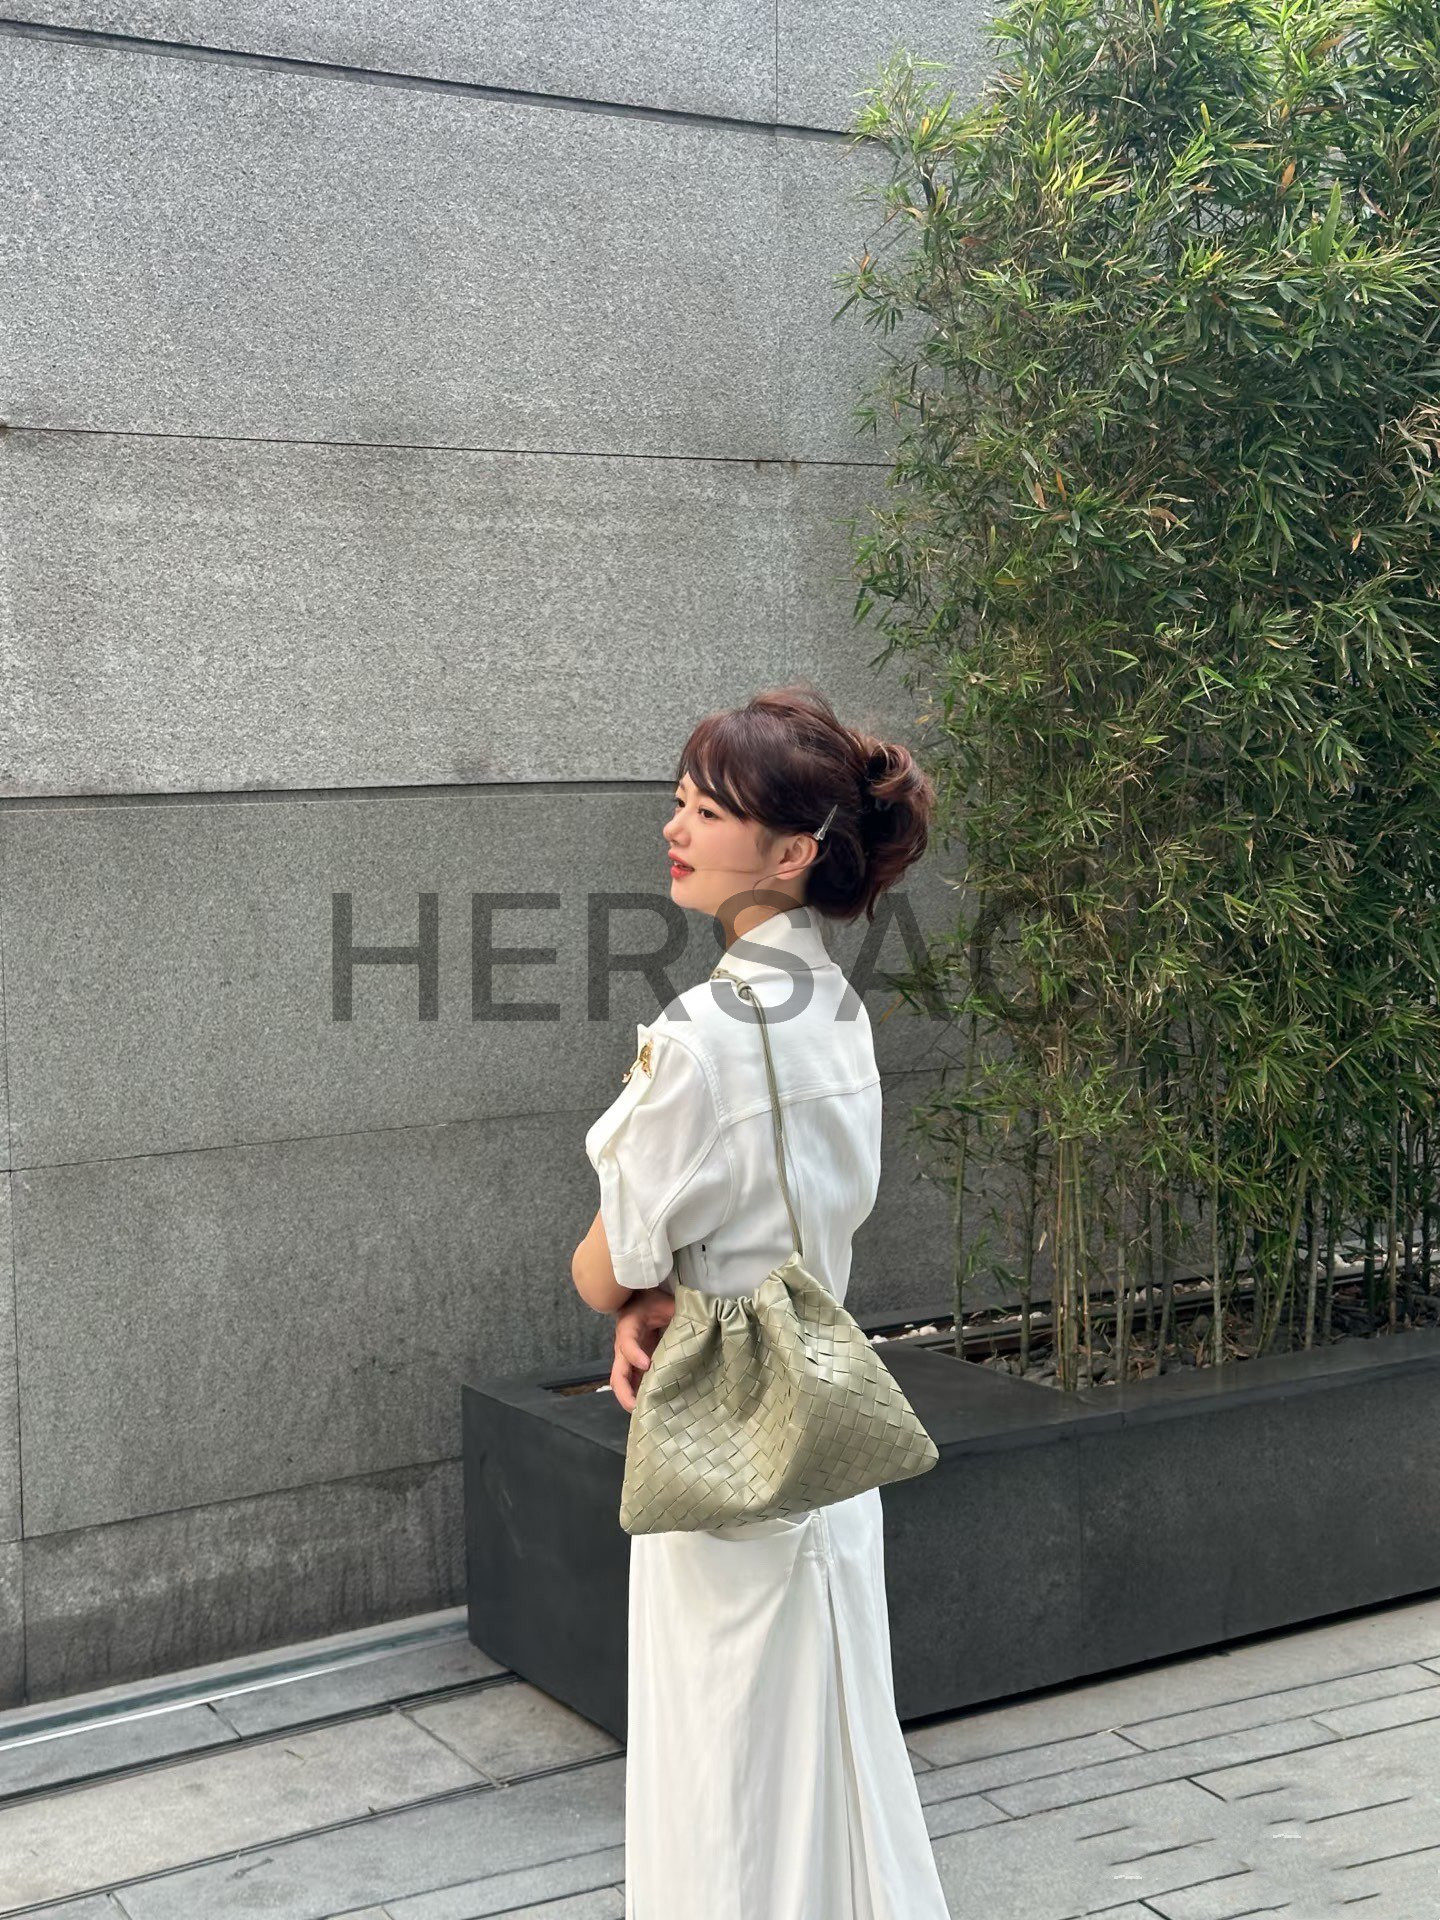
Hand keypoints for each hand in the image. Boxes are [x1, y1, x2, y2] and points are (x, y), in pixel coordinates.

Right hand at [611, 1287, 676, 1411]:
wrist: (639, 1300)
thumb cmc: (652, 1301)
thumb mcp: (665, 1302)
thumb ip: (680, 1312)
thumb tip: (703, 1322)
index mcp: (629, 1327)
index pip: (627, 1342)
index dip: (635, 1354)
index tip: (647, 1365)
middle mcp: (623, 1346)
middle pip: (617, 1373)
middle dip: (625, 1392)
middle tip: (638, 1407)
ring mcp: (627, 1359)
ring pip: (621, 1383)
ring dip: (629, 1399)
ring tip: (645, 1415)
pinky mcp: (634, 1366)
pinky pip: (631, 1384)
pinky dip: (637, 1397)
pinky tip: (651, 1408)